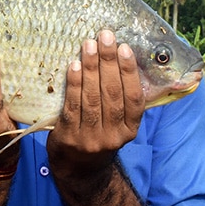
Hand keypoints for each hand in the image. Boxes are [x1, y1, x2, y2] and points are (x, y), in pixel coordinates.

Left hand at [46, 29, 144, 178]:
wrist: (78, 169)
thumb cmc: (100, 134)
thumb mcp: (118, 124)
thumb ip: (121, 98)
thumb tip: (122, 57)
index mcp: (130, 129)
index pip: (134, 98)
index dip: (130, 71)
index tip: (125, 48)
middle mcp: (114, 135)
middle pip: (112, 93)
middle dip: (109, 61)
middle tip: (105, 36)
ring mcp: (91, 138)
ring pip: (92, 98)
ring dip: (91, 68)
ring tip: (88, 45)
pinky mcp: (70, 137)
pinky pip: (73, 106)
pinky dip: (74, 84)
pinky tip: (74, 66)